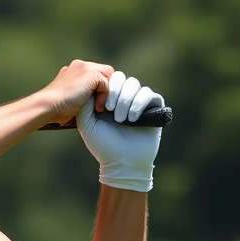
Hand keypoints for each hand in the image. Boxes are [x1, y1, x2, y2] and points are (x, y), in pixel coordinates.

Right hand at [42, 60, 114, 123]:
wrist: (48, 106)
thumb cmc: (55, 110)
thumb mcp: (71, 99)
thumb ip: (82, 94)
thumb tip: (95, 102)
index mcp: (73, 70)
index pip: (95, 74)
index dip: (98, 88)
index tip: (94, 104)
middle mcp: (79, 65)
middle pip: (104, 72)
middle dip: (104, 88)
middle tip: (99, 105)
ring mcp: (85, 67)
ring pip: (107, 77)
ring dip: (105, 93)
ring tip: (98, 107)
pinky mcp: (90, 73)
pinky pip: (106, 83)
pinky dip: (104, 97)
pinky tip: (96, 107)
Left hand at [77, 71, 163, 192]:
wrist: (123, 162)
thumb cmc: (103, 145)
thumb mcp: (87, 125)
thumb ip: (85, 105)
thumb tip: (89, 85)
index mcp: (108, 99)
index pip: (108, 79)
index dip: (105, 87)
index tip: (101, 107)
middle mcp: (124, 97)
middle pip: (122, 78)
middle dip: (115, 92)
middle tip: (109, 110)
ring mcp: (139, 101)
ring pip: (135, 84)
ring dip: (125, 101)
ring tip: (120, 120)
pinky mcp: (154, 107)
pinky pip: (149, 94)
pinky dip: (139, 104)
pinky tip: (132, 120)